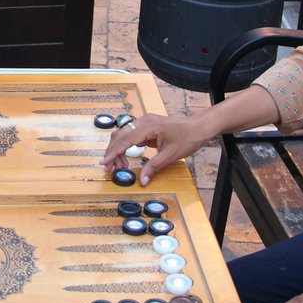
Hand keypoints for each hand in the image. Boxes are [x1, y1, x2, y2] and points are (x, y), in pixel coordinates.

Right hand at [99, 114, 217, 185]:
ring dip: (118, 150)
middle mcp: (143, 121)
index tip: (104, 163)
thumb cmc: (188, 138)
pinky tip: (127, 159)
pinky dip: (125, 146)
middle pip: (120, 136)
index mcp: (148, 127)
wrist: (198, 127)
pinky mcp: (146, 126)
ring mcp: (144, 122)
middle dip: (112, 153)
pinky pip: (130, 135)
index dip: (113, 153)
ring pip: (123, 135)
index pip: (125, 140)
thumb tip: (142, 181)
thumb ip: (153, 167)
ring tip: (120, 167)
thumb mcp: (170, 155)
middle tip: (110, 169)